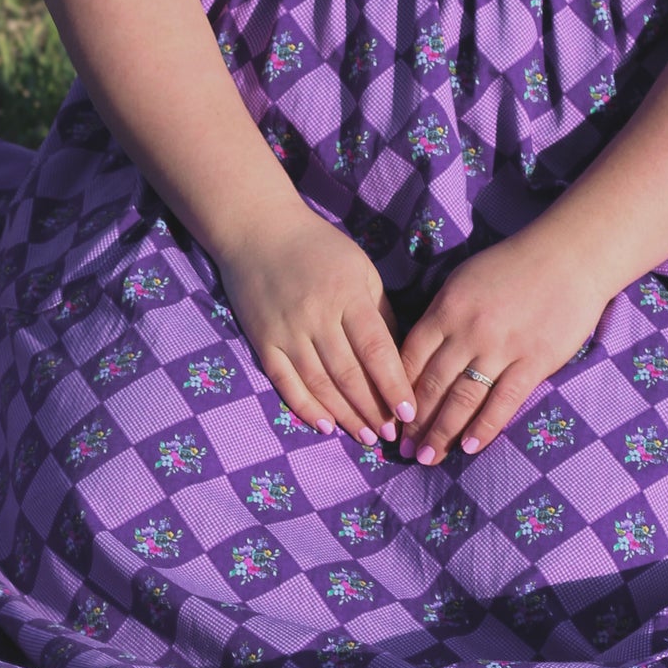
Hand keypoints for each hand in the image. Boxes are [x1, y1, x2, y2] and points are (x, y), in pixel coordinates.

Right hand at [219, 211, 418, 446]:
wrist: (257, 230)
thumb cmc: (318, 248)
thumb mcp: (360, 268)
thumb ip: (379, 311)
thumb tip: (396, 358)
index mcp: (347, 295)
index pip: (375, 349)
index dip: (394, 384)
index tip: (409, 412)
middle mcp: (316, 317)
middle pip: (349, 374)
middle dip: (373, 409)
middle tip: (391, 434)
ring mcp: (286, 332)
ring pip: (319, 384)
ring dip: (345, 415)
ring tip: (366, 437)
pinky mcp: (262, 342)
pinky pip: (285, 382)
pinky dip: (305, 407)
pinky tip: (324, 426)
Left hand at [398, 230, 613, 465]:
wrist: (569, 256)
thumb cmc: (514, 265)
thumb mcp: (464, 280)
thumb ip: (441, 314)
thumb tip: (418, 351)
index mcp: (446, 309)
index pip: (409, 359)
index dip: (395, 392)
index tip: (389, 418)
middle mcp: (468, 332)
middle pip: (432, 385)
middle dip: (414, 422)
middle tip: (404, 449)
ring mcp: (501, 349)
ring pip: (463, 400)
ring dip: (442, 433)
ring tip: (427, 458)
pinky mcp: (533, 362)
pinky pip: (503, 402)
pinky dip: (484, 428)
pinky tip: (468, 448)